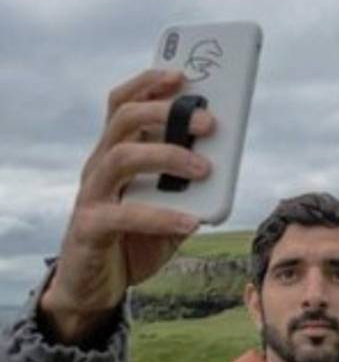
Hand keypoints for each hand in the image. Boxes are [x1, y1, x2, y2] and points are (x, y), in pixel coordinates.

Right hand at [40, 69, 214, 342]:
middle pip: (124, 119)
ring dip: (167, 156)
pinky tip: (191, 222)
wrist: (97, 287)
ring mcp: (92, 194)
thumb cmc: (135, 239)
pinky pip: (123, 214)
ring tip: (205, 168)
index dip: (148, 84)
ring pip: (121, 156)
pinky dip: (161, 216)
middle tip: (208, 122)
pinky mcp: (89, 227)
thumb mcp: (171, 209)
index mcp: (117, 153)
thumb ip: (191, 188)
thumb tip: (225, 164)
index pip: (123, 104)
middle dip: (167, 113)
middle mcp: (100, 166)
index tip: (183, 74)